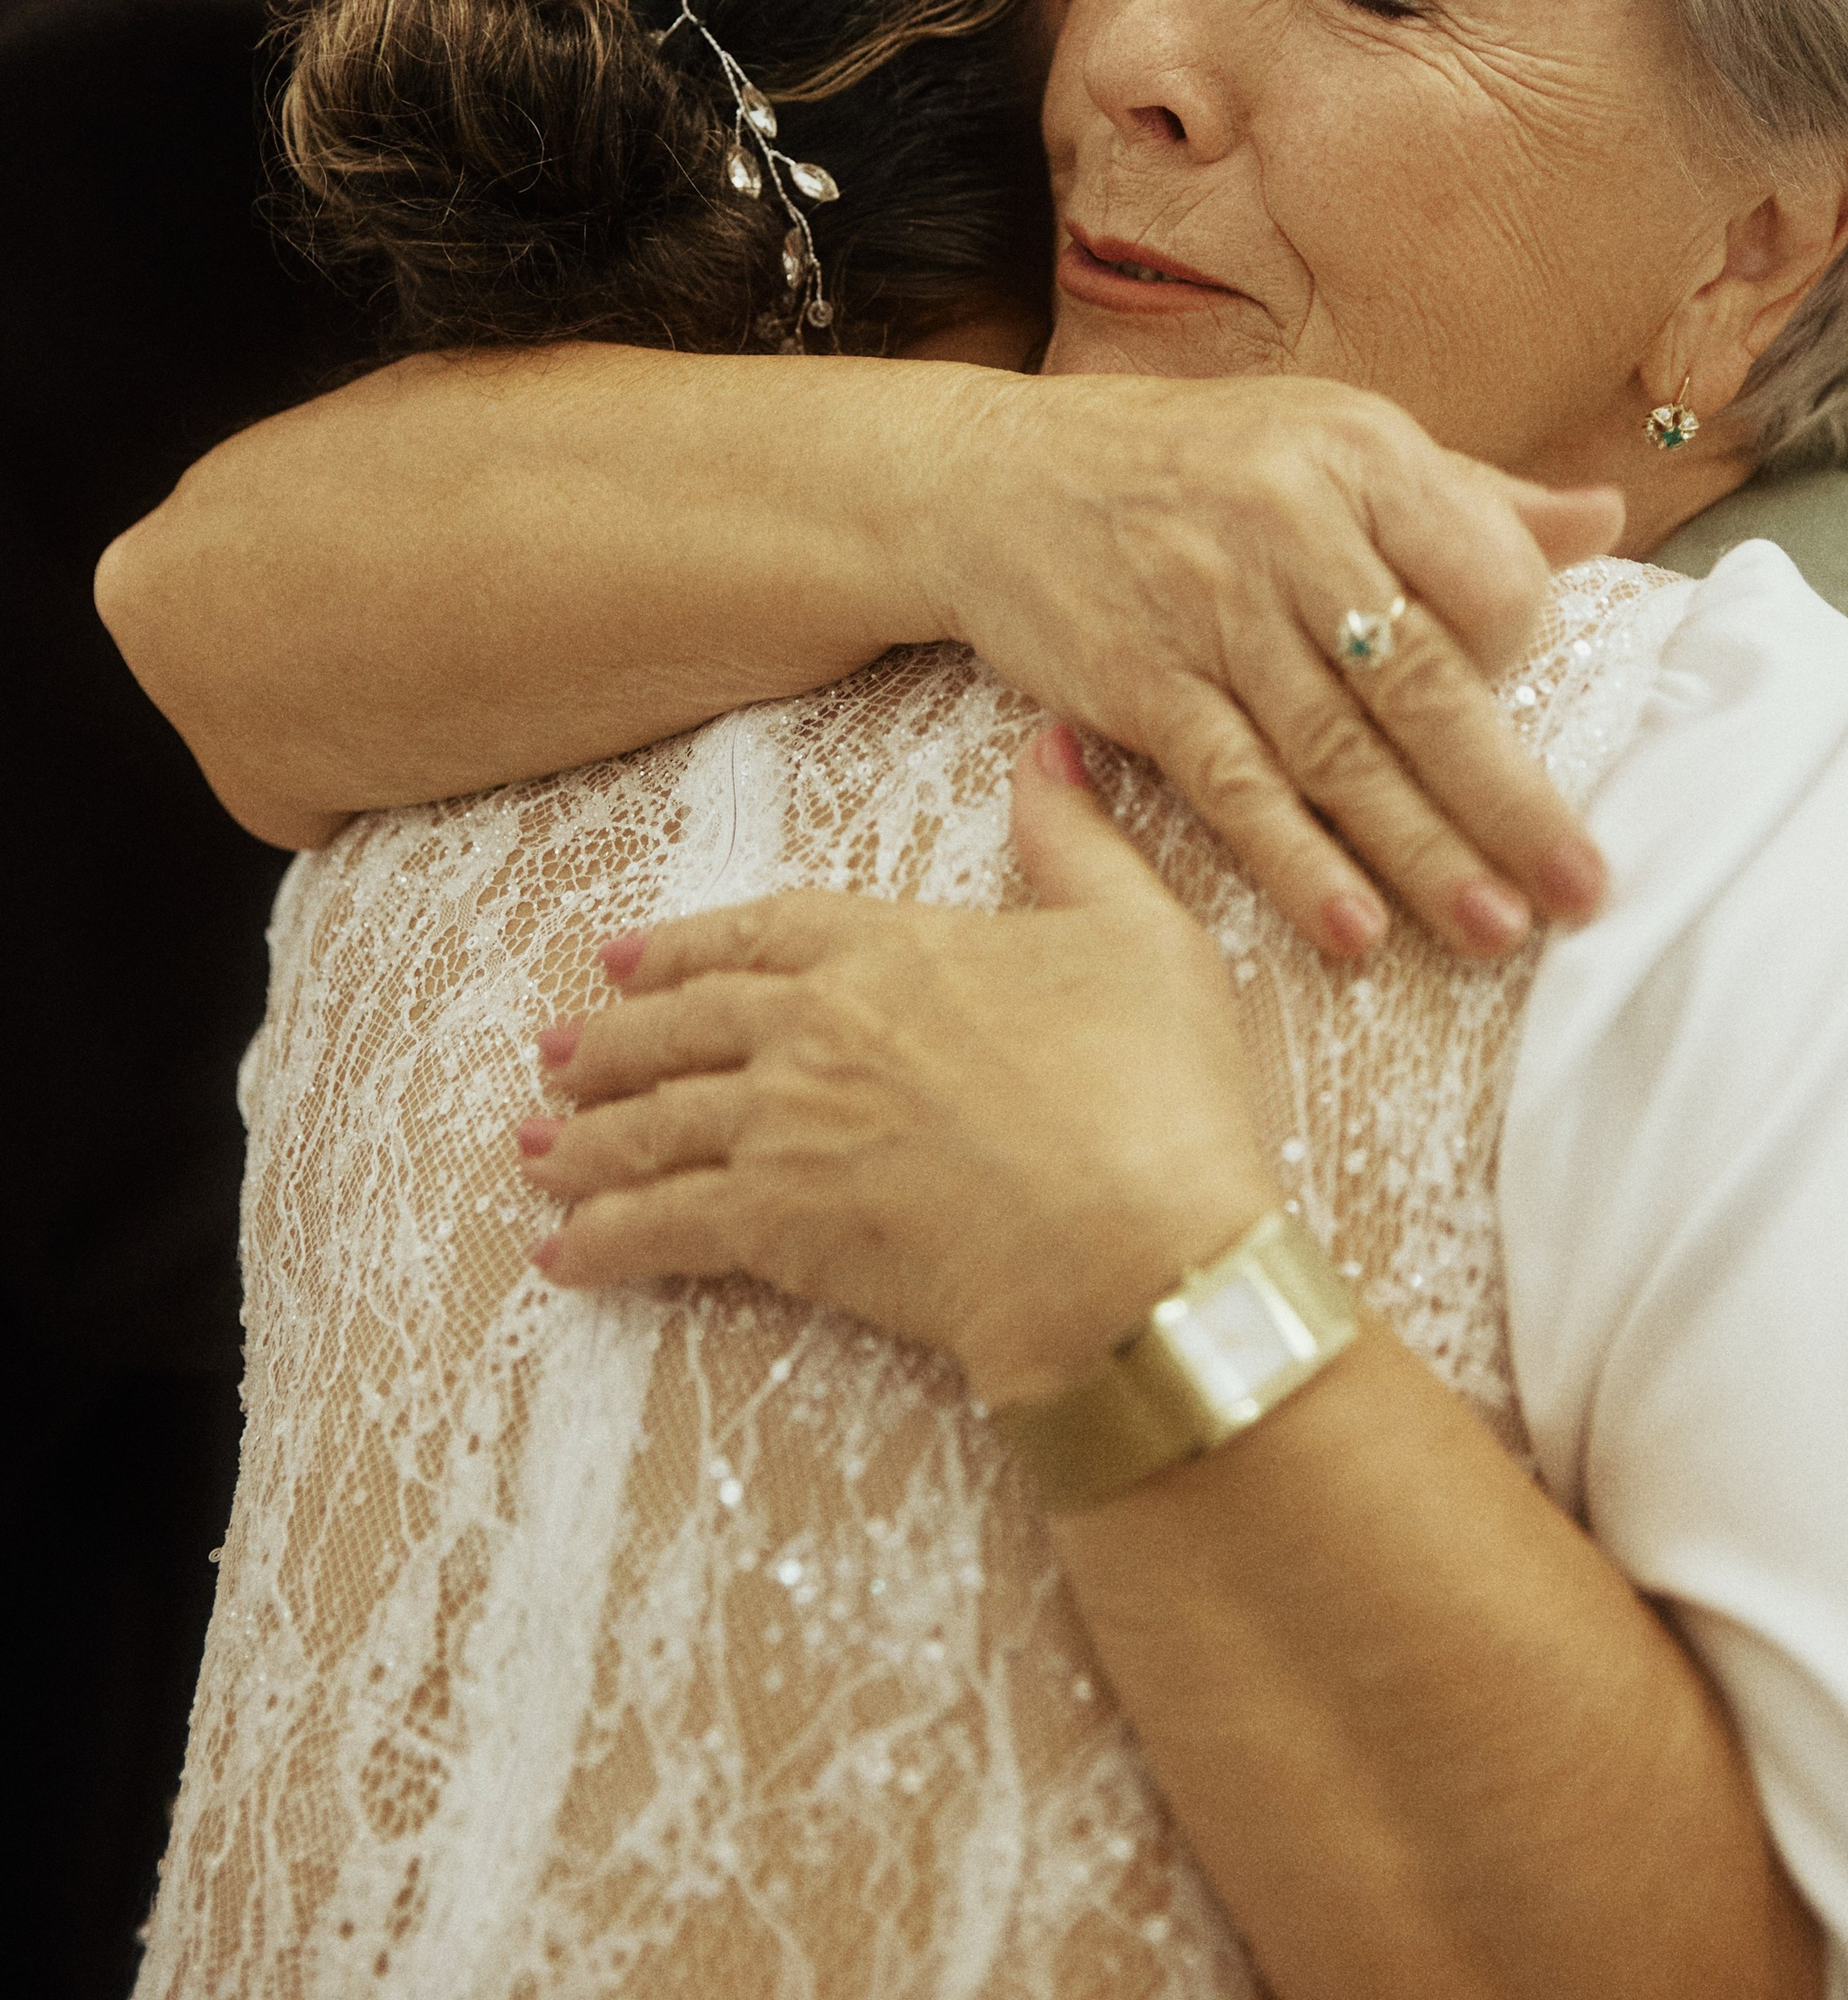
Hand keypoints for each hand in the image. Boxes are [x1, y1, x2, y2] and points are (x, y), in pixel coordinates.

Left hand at [524, 723, 1278, 1403]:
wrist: (1133, 1244)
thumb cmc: (1157, 1094)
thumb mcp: (1144, 934)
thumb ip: (1077, 840)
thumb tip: (1048, 743)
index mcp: (893, 947)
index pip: (761, 930)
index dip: (683, 945)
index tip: (621, 958)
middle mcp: (817, 1024)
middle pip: (682, 1024)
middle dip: (612, 1042)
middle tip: (556, 1055)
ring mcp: (785, 1123)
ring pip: (653, 1122)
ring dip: (586, 1140)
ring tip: (539, 1153)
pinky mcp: (775, 1225)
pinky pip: (658, 1227)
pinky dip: (601, 1241)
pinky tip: (559, 1257)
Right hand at [924, 372, 1621, 961]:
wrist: (994, 477)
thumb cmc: (1190, 462)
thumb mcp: (1332, 438)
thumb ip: (1468, 496)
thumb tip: (1604, 517)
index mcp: (1360, 454)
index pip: (1488, 579)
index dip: (1524, 653)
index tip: (1524, 702)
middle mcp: (1290, 524)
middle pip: (1425, 685)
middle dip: (1509, 800)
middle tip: (1581, 891)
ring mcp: (1209, 607)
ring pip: (1337, 753)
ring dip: (1421, 854)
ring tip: (1493, 930)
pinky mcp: (1138, 679)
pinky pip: (1233, 785)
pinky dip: (1293, 861)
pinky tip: (1352, 928)